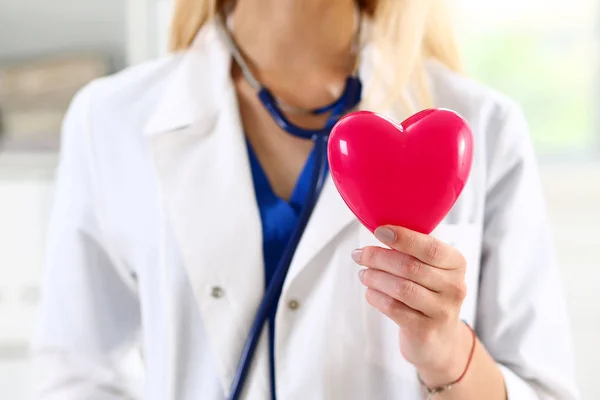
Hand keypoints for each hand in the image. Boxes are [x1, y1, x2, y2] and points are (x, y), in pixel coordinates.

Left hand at [352, 225, 473, 386]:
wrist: (440, 340)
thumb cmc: (428, 294)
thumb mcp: (431, 270)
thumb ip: (412, 251)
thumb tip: (379, 231)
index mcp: (456, 264)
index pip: (430, 248)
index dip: (404, 238)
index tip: (378, 231)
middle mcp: (454, 287)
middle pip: (410, 267)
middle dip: (378, 257)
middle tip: (359, 254)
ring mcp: (442, 311)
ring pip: (401, 288)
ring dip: (375, 277)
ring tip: (363, 273)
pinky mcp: (425, 330)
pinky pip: (394, 308)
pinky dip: (376, 296)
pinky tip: (370, 291)